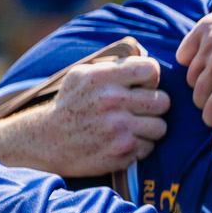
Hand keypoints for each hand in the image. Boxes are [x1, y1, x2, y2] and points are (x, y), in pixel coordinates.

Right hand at [17, 57, 169, 177]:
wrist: (47, 140)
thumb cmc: (71, 104)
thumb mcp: (82, 75)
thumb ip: (114, 67)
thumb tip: (147, 61)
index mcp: (102, 77)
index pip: (150, 70)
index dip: (149, 79)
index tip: (140, 86)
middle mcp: (111, 100)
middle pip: (163, 101)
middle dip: (154, 106)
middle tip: (139, 109)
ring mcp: (118, 127)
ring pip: (160, 127)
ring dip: (149, 129)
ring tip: (131, 126)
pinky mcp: (122, 151)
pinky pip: (149, 147)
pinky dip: (139, 147)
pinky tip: (121, 141)